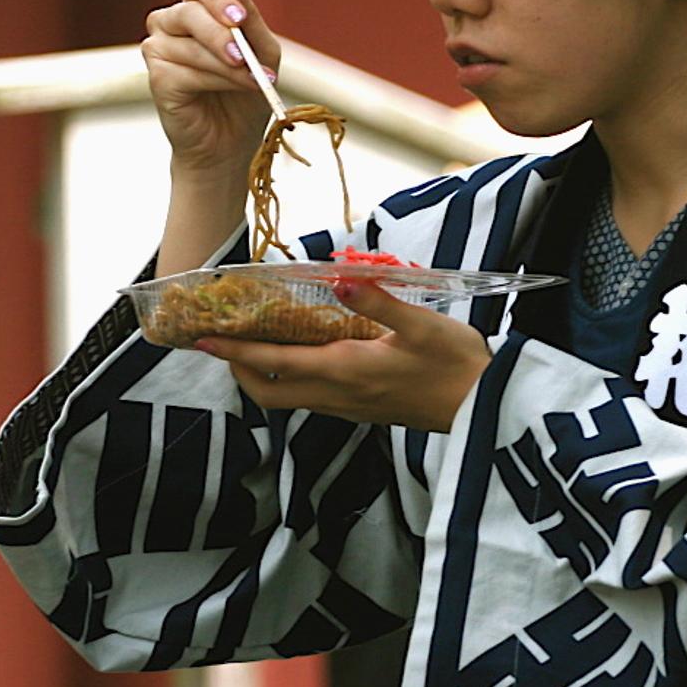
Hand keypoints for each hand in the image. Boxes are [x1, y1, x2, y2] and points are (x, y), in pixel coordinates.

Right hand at [141, 0, 280, 176]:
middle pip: (188, 11)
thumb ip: (249, 15)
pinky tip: (232, 90)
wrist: (232, 142)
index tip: (241, 17)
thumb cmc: (245, 94)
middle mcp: (170, 25)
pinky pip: (185, 71)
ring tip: (254, 81)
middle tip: (244, 55)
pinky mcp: (157, 78)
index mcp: (195, 10)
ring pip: (191, 45)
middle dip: (220, 32)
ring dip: (227, 65)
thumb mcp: (261, 51)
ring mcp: (158, 50)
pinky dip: (215, 80)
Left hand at [193, 280, 491, 431]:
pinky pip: (312, 398)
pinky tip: (303, 351)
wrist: (485, 409)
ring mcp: (350, 407)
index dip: (234, 353)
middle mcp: (339, 395)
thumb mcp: (422, 324)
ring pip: (289, 399)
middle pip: (269, 393)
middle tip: (225, 340)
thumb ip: (378, 300)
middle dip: (239, 370)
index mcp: (345, 371)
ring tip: (256, 340)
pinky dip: (292, 377)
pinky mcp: (363, 410)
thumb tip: (338, 276)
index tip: (202, 340)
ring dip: (264, 375)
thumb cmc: (456, 364)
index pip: (273, 365)